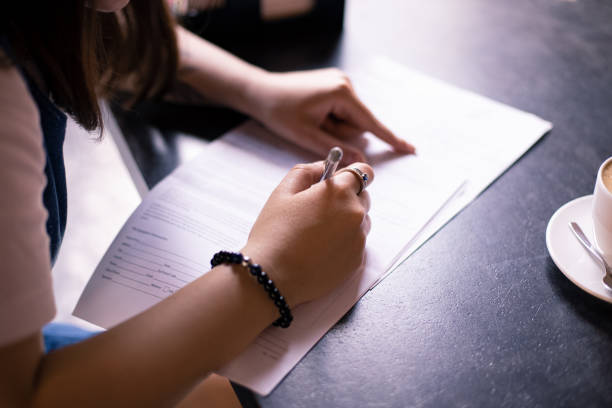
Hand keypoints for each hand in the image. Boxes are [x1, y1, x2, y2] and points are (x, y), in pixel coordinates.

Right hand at [242, 161, 374, 305]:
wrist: (273, 278)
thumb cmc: (274, 233)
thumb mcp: (283, 192)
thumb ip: (307, 171)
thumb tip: (325, 166)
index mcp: (339, 192)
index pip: (363, 171)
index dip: (350, 174)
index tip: (339, 181)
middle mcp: (355, 214)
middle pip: (363, 197)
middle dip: (346, 198)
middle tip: (318, 211)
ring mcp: (359, 239)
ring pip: (361, 222)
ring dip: (346, 222)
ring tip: (316, 234)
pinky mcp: (356, 261)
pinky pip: (356, 244)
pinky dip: (343, 243)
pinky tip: (319, 250)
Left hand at [247, 68, 414, 163]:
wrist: (259, 92)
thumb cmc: (279, 112)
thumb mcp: (307, 135)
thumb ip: (337, 149)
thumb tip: (361, 161)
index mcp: (341, 93)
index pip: (371, 123)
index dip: (390, 138)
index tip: (410, 149)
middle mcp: (346, 84)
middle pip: (357, 124)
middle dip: (338, 134)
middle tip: (312, 128)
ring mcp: (341, 83)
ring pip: (349, 120)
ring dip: (332, 128)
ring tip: (310, 120)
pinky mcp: (335, 86)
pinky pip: (342, 113)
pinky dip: (330, 121)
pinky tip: (313, 115)